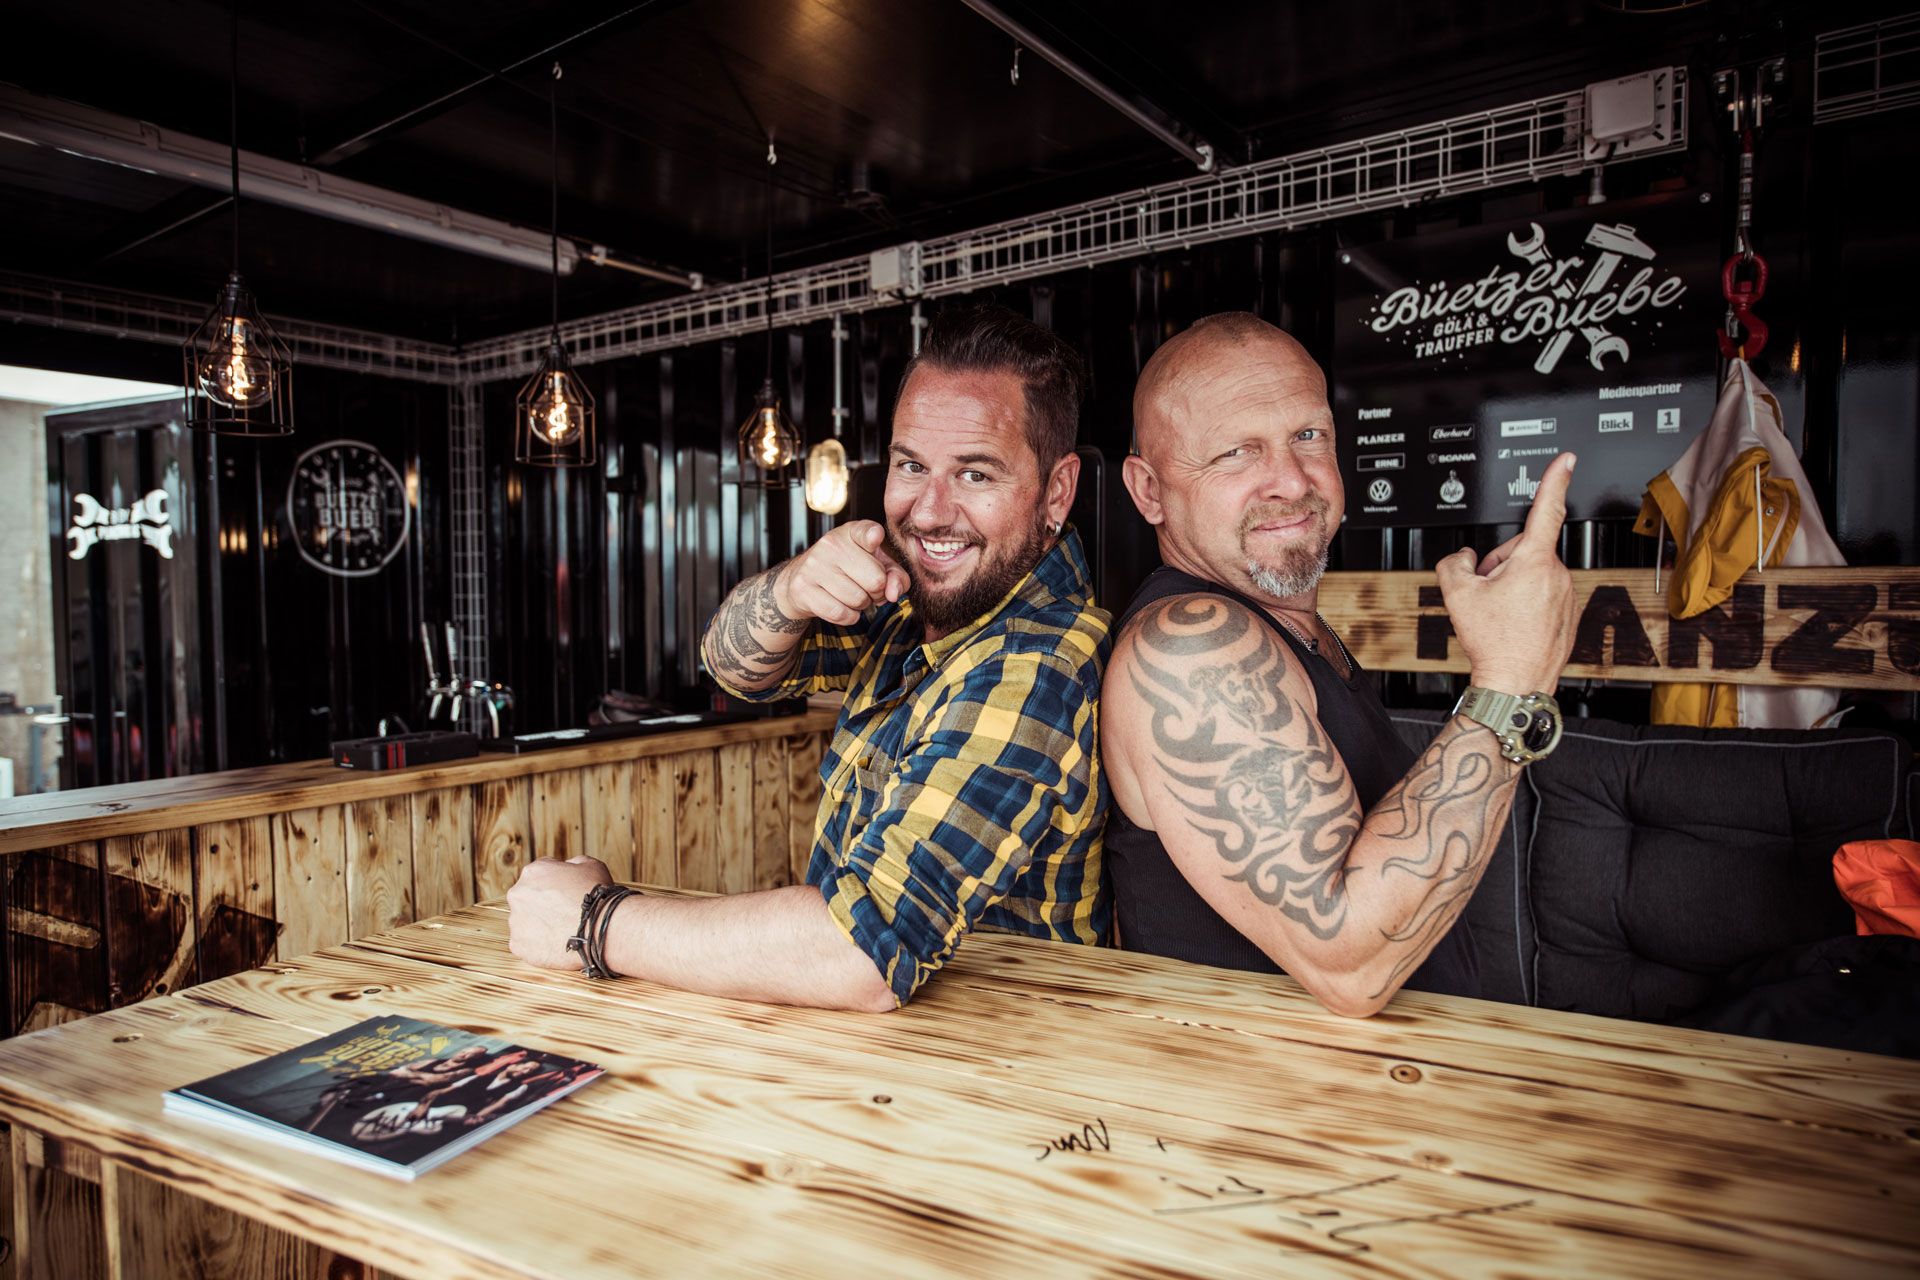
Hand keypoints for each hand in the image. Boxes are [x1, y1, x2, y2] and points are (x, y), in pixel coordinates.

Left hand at [506, 856, 613, 969]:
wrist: (601, 930)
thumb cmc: (598, 897)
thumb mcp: (591, 866)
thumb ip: (573, 863)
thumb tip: (568, 867)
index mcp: (533, 872)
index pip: (540, 876)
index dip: (556, 885)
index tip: (566, 895)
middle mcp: (517, 894)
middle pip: (528, 899)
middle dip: (544, 906)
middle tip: (564, 914)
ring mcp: (516, 921)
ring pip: (525, 923)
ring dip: (540, 926)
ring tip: (562, 932)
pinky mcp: (518, 945)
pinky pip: (526, 945)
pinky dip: (538, 946)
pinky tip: (557, 944)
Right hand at [775, 521, 909, 625]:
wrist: (801, 581)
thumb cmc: (845, 570)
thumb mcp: (874, 564)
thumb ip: (895, 575)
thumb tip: (893, 593)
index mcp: (851, 533)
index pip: (867, 531)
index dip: (874, 537)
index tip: (874, 539)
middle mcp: (831, 545)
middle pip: (875, 579)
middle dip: (877, 591)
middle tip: (867, 587)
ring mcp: (814, 567)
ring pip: (858, 599)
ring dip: (862, 605)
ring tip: (851, 594)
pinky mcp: (804, 589)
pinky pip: (840, 613)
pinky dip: (848, 616)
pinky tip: (842, 605)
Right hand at [1435, 452, 1577, 694]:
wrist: (1515, 683)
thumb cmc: (1495, 642)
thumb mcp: (1457, 595)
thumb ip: (1454, 563)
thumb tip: (1462, 557)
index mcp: (1534, 561)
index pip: (1546, 509)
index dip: (1554, 479)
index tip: (1565, 460)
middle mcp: (1558, 575)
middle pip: (1524, 550)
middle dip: (1502, 564)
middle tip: (1488, 593)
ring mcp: (1567, 595)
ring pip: (1534, 573)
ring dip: (1514, 584)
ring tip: (1501, 613)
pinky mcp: (1569, 614)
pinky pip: (1545, 594)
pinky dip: (1527, 603)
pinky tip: (1514, 623)